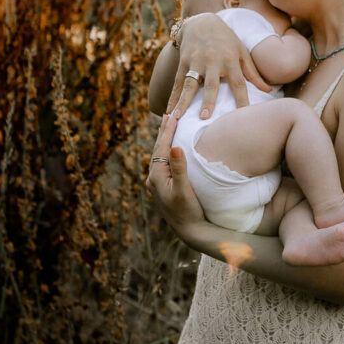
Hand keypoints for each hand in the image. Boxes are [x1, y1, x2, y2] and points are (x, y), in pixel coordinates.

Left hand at [146, 113, 204, 236]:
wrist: (190, 232)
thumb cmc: (188, 212)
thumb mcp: (184, 190)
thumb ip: (179, 168)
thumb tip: (175, 146)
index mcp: (156, 177)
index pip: (162, 147)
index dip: (168, 130)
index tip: (173, 114)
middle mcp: (154, 178)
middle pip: (159, 149)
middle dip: (164, 131)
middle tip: (170, 111)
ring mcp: (158, 183)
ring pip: (161, 154)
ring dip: (166, 139)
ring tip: (170, 124)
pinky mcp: (165, 186)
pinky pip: (165, 162)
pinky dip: (168, 150)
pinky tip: (172, 147)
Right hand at [167, 12, 270, 117]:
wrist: (202, 22)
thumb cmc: (226, 40)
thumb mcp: (242, 52)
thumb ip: (253, 73)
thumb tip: (269, 90)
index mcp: (231, 60)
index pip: (239, 83)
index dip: (242, 100)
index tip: (244, 116)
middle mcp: (213, 61)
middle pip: (211, 84)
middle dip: (207, 100)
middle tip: (204, 117)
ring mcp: (196, 61)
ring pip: (189, 84)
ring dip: (183, 101)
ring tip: (177, 117)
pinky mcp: (183, 61)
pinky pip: (178, 82)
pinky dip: (173, 96)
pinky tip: (169, 110)